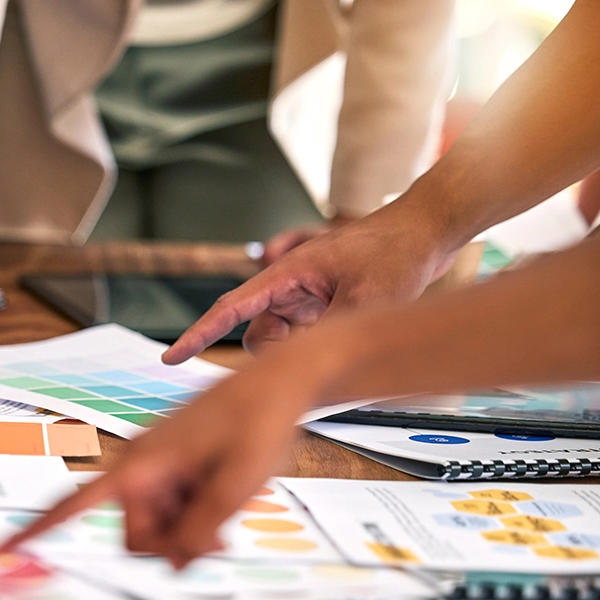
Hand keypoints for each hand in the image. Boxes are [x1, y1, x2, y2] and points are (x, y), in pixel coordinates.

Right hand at [1, 339, 334, 567]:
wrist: (277, 383)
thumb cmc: (256, 423)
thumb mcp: (235, 486)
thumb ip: (201, 529)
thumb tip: (175, 563)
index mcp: (141, 467)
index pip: (75, 503)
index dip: (37, 528)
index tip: (2, 547)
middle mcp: (140, 466)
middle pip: (135, 535)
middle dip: (172, 544)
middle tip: (220, 539)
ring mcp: (158, 466)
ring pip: (158, 525)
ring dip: (190, 529)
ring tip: (230, 513)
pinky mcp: (175, 466)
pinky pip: (174, 506)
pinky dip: (195, 513)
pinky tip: (225, 499)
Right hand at [162, 202, 456, 361]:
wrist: (428, 230)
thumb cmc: (395, 253)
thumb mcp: (366, 301)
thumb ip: (327, 337)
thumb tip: (301, 369)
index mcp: (288, 274)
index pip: (230, 309)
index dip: (199, 334)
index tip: (171, 356)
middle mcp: (289, 285)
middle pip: (259, 333)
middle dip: (281, 349)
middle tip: (326, 338)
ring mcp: (305, 294)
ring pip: (282, 338)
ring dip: (304, 346)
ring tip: (347, 324)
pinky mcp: (321, 302)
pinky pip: (303, 333)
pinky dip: (319, 339)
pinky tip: (350, 320)